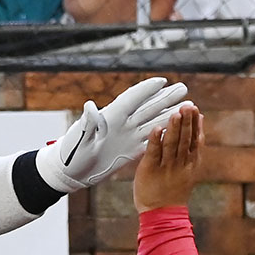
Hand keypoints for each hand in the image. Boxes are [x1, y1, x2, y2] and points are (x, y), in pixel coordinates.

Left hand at [36, 77, 188, 192]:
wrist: (68, 173)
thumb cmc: (70, 155)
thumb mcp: (79, 140)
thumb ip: (88, 123)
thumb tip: (91, 106)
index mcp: (109, 118)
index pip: (131, 100)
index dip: (146, 90)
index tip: (162, 81)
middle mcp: (120, 124)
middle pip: (146, 107)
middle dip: (165, 98)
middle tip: (184, 88)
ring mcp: (126, 137)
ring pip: (152, 123)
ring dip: (169, 114)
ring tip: (186, 106)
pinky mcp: (128, 150)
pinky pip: (150, 141)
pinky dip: (163, 134)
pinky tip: (177, 130)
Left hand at [134, 102, 203, 211]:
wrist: (162, 214)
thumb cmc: (172, 191)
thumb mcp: (187, 171)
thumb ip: (190, 150)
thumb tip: (196, 129)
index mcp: (190, 164)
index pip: (195, 141)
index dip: (196, 125)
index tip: (195, 110)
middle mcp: (180, 164)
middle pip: (185, 140)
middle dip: (187, 122)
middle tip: (188, 106)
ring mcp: (166, 167)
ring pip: (172, 144)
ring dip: (174, 128)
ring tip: (176, 113)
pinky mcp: (150, 169)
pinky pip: (154, 152)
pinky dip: (156, 140)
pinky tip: (158, 128)